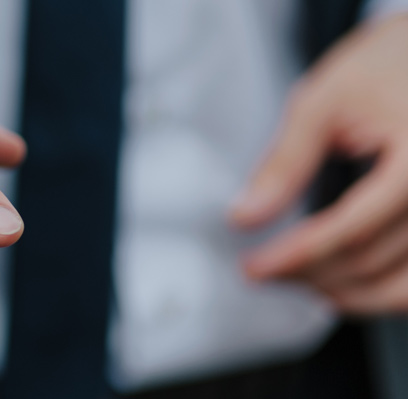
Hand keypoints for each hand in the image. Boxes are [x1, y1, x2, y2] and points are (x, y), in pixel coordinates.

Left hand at [232, 14, 407, 313]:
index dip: (298, 256)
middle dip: (311, 276)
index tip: (254, 268)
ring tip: (296, 285)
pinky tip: (340, 286)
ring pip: (403, 287)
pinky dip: (382, 293)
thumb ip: (285, 164)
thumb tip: (244, 217)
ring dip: (345, 295)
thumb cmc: (383, 66)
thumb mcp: (323, 103)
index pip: (353, 228)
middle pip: (374, 260)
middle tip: (261, 273)